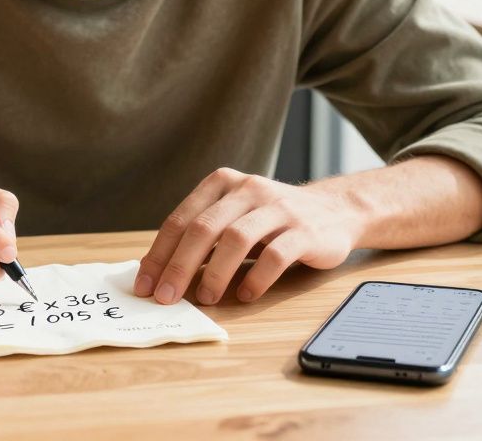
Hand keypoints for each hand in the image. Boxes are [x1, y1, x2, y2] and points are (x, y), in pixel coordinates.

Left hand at [134, 168, 362, 304]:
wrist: (335, 209)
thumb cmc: (272, 219)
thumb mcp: (234, 215)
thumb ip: (203, 235)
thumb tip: (161, 273)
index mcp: (222, 183)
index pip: (181, 220)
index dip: (159, 254)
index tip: (145, 284)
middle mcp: (248, 189)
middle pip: (204, 228)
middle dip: (179, 266)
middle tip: (166, 297)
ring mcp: (279, 208)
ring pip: (236, 239)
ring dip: (215, 274)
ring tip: (205, 299)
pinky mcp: (305, 230)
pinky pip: (275, 255)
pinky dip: (256, 279)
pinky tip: (245, 295)